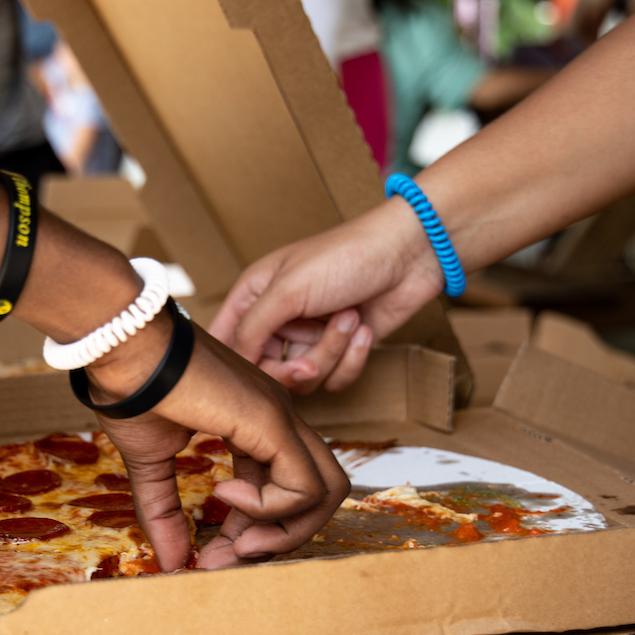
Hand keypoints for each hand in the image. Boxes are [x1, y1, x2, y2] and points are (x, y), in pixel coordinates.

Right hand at [86, 314, 348, 572]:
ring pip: (326, 492)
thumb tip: (171, 562)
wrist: (123, 345)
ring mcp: (282, 416)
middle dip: (280, 540)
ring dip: (284, 533)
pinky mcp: (273, 420)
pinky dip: (271, 509)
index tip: (206, 559)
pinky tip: (224, 497)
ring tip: (236, 543)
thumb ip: (165, 511)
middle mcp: (279, 420)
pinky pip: (303, 485)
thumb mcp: (150, 461)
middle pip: (318, 495)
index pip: (279, 493)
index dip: (249, 534)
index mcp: (256, 425)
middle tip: (227, 560)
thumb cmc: (132, 386)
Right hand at [209, 201, 444, 393]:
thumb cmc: (345, 255)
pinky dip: (352, 359)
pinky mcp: (341, 349)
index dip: (233, 364)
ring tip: (348, 319)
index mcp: (253, 295)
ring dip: (330, 354)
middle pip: (265, 371)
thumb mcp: (287, 290)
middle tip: (310, 362)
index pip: (225, 342)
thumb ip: (251, 329)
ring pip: (304, 378)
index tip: (251, 376)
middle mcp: (277, 318)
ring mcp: (310, 336)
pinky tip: (363, 328)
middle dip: (294, 368)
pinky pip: (335, 380)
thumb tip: (235, 364)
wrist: (410, 254)